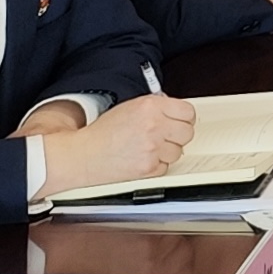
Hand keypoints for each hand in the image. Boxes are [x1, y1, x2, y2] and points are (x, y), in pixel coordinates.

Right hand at [45, 92, 196, 191]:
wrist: (84, 155)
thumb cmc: (102, 132)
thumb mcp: (130, 107)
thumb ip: (155, 106)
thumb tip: (174, 110)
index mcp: (150, 106)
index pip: (188, 112)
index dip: (184, 118)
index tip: (179, 121)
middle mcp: (154, 125)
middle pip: (187, 132)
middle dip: (177, 134)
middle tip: (164, 135)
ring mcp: (153, 148)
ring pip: (178, 151)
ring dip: (167, 151)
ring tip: (148, 147)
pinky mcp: (149, 168)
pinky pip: (166, 166)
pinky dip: (157, 165)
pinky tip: (142, 158)